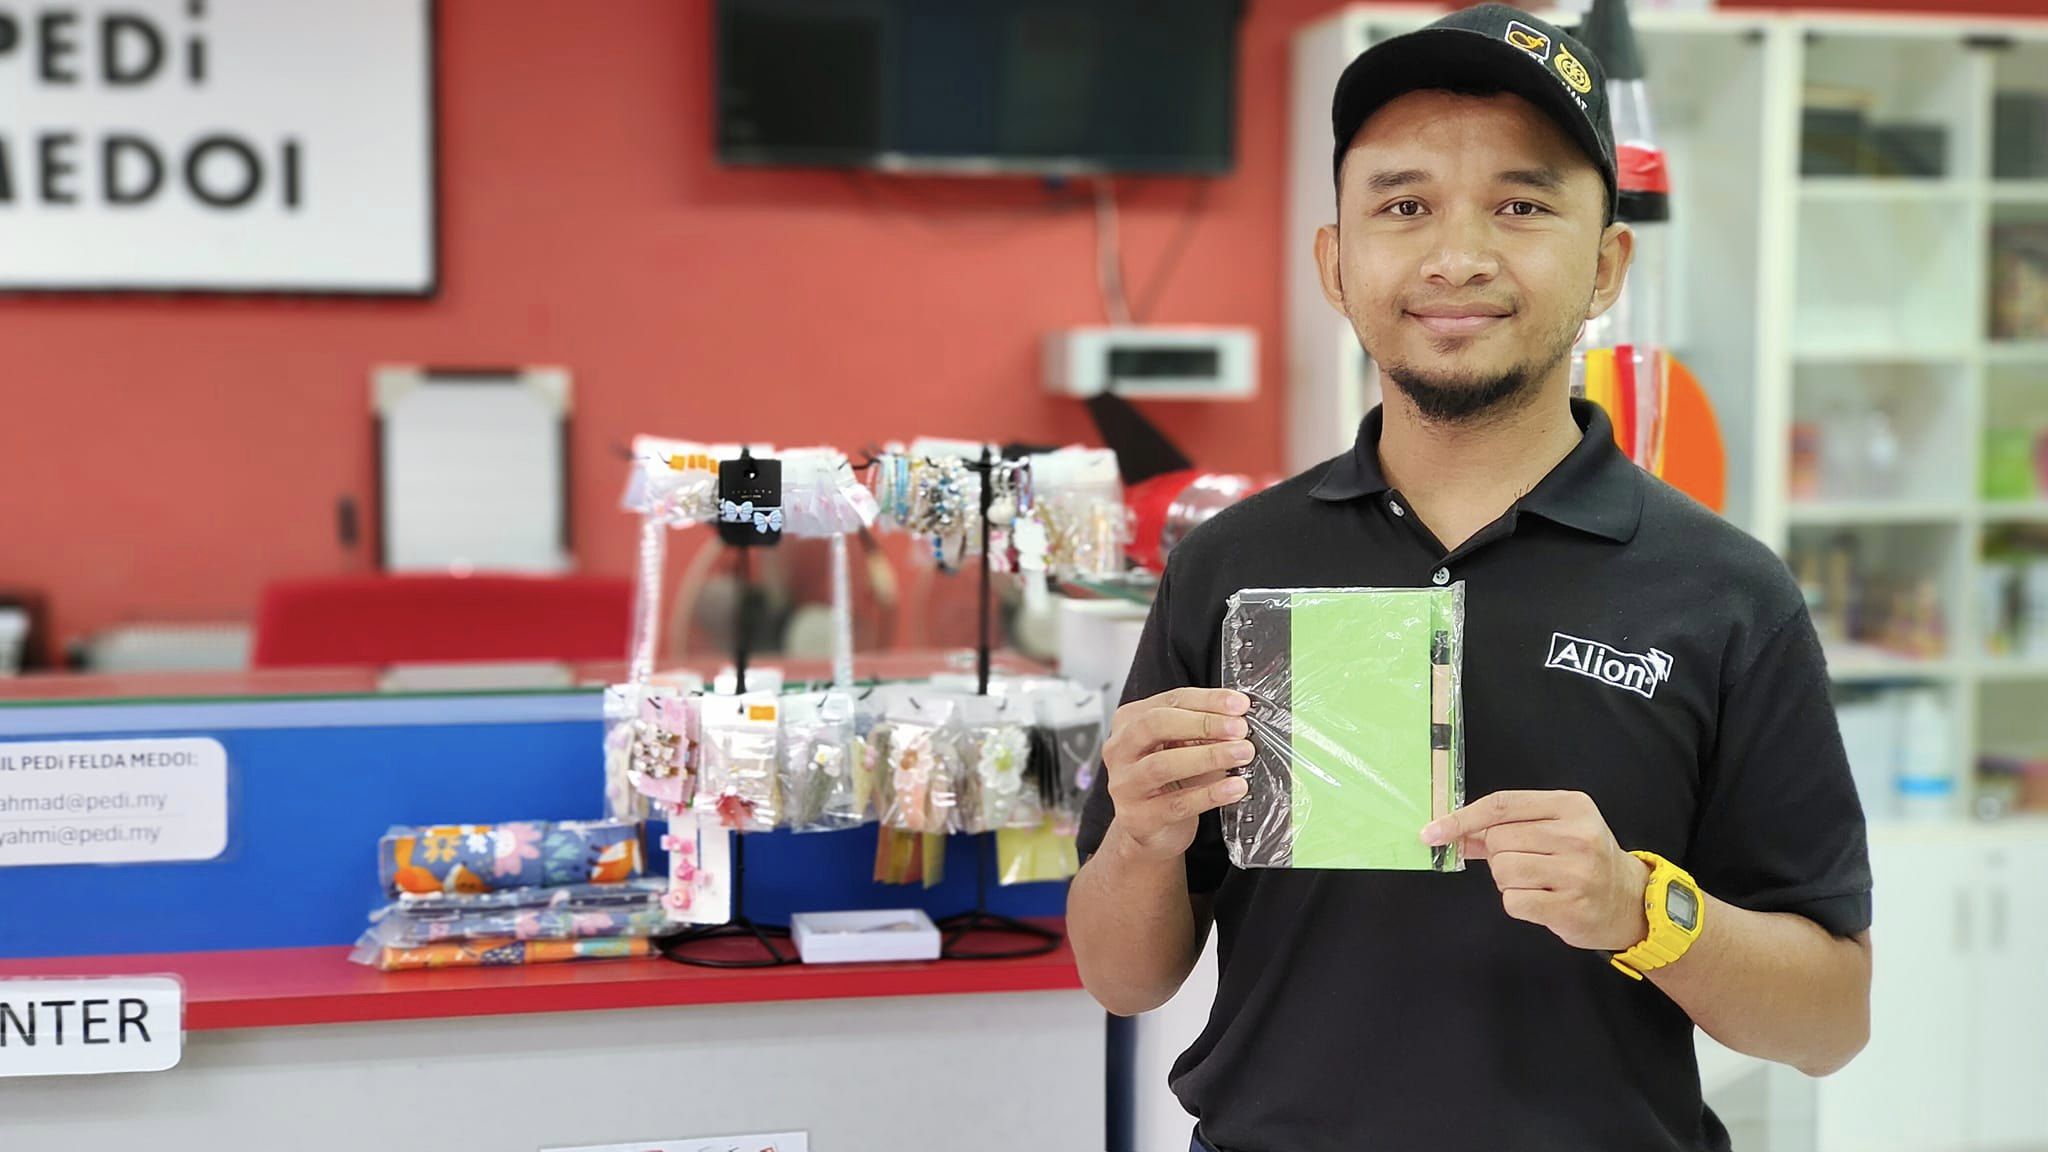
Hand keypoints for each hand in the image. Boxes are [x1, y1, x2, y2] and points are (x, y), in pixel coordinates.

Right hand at [1102, 687, 1254, 862]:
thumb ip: (1203, 732)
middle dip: (1203, 723)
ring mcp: (1125, 785)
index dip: (1208, 700)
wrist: (1149, 831)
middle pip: (1156, 725)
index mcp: (1129, 722)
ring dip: (1208, 756)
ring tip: (1242, 754)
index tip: (1239, 705)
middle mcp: (1120, 750)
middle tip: (1239, 729)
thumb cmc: (1168, 783)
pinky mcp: (1138, 818)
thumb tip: (1238, 720)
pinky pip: (1177, 804)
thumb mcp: (1183, 749)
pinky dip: (1210, 794)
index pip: (1170, 700)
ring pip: (1163, 764)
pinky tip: (1234, 787)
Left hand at [1421, 790, 1650, 951]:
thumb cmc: (1583, 859)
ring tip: (1535, 881)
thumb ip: (1505, 827)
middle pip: (1498, 839)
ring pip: (1503, 870)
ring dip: (1507, 880)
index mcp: (1571, 806)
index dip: (1461, 818)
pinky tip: (1541, 899)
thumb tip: (1451, 832)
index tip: (1431, 832)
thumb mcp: (1554, 829)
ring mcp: (1577, 872)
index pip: (1501, 805)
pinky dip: (1517, 902)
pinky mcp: (1571, 907)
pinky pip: (1513, 901)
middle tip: (1524, 862)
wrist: (1629, 900)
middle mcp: (1577, 836)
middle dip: (1498, 854)